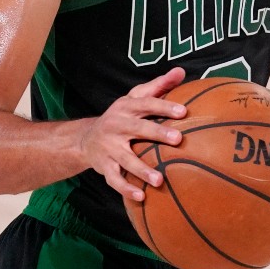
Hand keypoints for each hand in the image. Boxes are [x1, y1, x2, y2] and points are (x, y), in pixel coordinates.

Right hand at [79, 67, 187, 200]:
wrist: (86, 138)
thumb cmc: (122, 115)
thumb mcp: (135, 97)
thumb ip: (159, 85)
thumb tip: (181, 71)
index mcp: (126, 107)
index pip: (146, 104)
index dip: (164, 106)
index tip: (183, 111)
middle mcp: (116, 126)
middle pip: (137, 129)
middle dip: (157, 134)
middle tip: (178, 139)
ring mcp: (109, 148)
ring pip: (126, 159)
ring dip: (142, 170)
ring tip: (160, 180)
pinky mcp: (104, 166)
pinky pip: (114, 180)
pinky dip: (126, 189)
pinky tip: (141, 197)